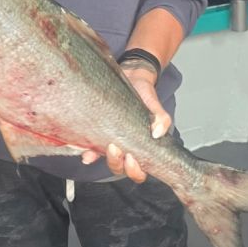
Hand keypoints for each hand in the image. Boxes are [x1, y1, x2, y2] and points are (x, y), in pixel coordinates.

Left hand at [79, 66, 169, 182]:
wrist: (132, 76)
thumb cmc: (145, 93)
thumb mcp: (155, 104)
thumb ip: (161, 118)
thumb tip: (158, 133)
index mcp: (143, 146)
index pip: (141, 170)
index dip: (136, 171)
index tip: (132, 158)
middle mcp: (127, 147)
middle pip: (121, 169)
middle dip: (118, 164)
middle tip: (117, 149)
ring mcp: (112, 141)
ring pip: (107, 160)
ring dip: (104, 159)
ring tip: (106, 147)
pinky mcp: (99, 132)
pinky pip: (92, 148)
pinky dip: (89, 152)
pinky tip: (86, 151)